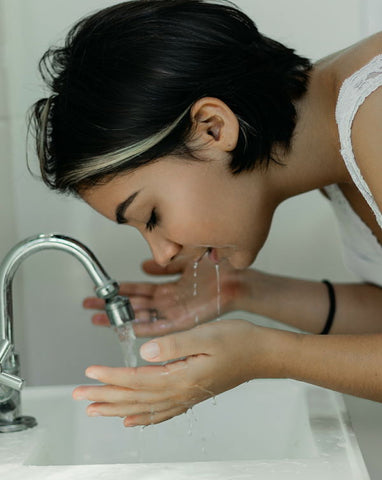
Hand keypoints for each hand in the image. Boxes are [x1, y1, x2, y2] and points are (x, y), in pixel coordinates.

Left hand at [72, 319, 286, 425]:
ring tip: (96, 410)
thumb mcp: (206, 335)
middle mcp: (181, 392)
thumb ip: (173, 345)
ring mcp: (187, 396)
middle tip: (80, 395)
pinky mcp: (192, 394)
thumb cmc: (238, 341)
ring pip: (144, 408)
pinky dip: (144, 419)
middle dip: (105, 396)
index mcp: (181, 376)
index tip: (90, 372)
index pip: (137, 380)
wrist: (263, 353)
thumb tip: (144, 354)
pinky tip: (132, 421)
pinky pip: (163, 413)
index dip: (111, 376)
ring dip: (117, 409)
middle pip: (135, 398)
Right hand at [83, 256, 244, 335]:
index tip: (100, 291)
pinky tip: (130, 328)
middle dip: (111, 306)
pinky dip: (146, 328)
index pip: (137, 291)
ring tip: (99, 318)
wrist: (237, 278)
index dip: (118, 291)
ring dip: (121, 318)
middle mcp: (168, 302)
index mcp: (168, 289)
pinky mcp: (185, 321)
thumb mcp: (184, 261)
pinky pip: (161, 326)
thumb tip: (144, 264)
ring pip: (142, 317)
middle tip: (89, 307)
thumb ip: (164, 265)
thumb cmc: (216, 269)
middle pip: (134, 305)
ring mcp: (175, 312)